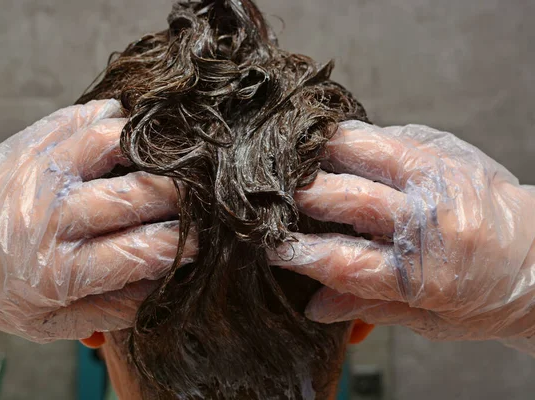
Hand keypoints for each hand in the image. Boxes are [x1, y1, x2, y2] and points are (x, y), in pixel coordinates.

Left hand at [0, 100, 195, 345]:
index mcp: (58, 271)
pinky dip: (118, 119)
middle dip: (181, 197)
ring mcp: (38, 172)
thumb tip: (171, 276)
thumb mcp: (57, 323)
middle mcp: (48, 216)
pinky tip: (133, 136)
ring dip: (154, 150)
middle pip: (138, 194)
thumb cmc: (6, 293)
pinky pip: (84, 116)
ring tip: (172, 163)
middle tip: (196, 201)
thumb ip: (119, 306)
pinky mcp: (30, 143)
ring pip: (113, 141)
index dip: (184, 243)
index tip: (201, 240)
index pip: (143, 250)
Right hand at [270, 121, 534, 340]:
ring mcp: (439, 174)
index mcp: (430, 273)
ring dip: (320, 152)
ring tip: (293, 158)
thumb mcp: (430, 319)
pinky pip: (385, 134)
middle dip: (300, 196)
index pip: (345, 261)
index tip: (271, 246)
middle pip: (347, 196)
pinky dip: (351, 140)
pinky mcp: (443, 148)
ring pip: (362, 147)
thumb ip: (370, 305)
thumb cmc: (488, 294)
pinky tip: (331, 147)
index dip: (300, 253)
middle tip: (273, 197)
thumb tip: (315, 304)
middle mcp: (434, 216)